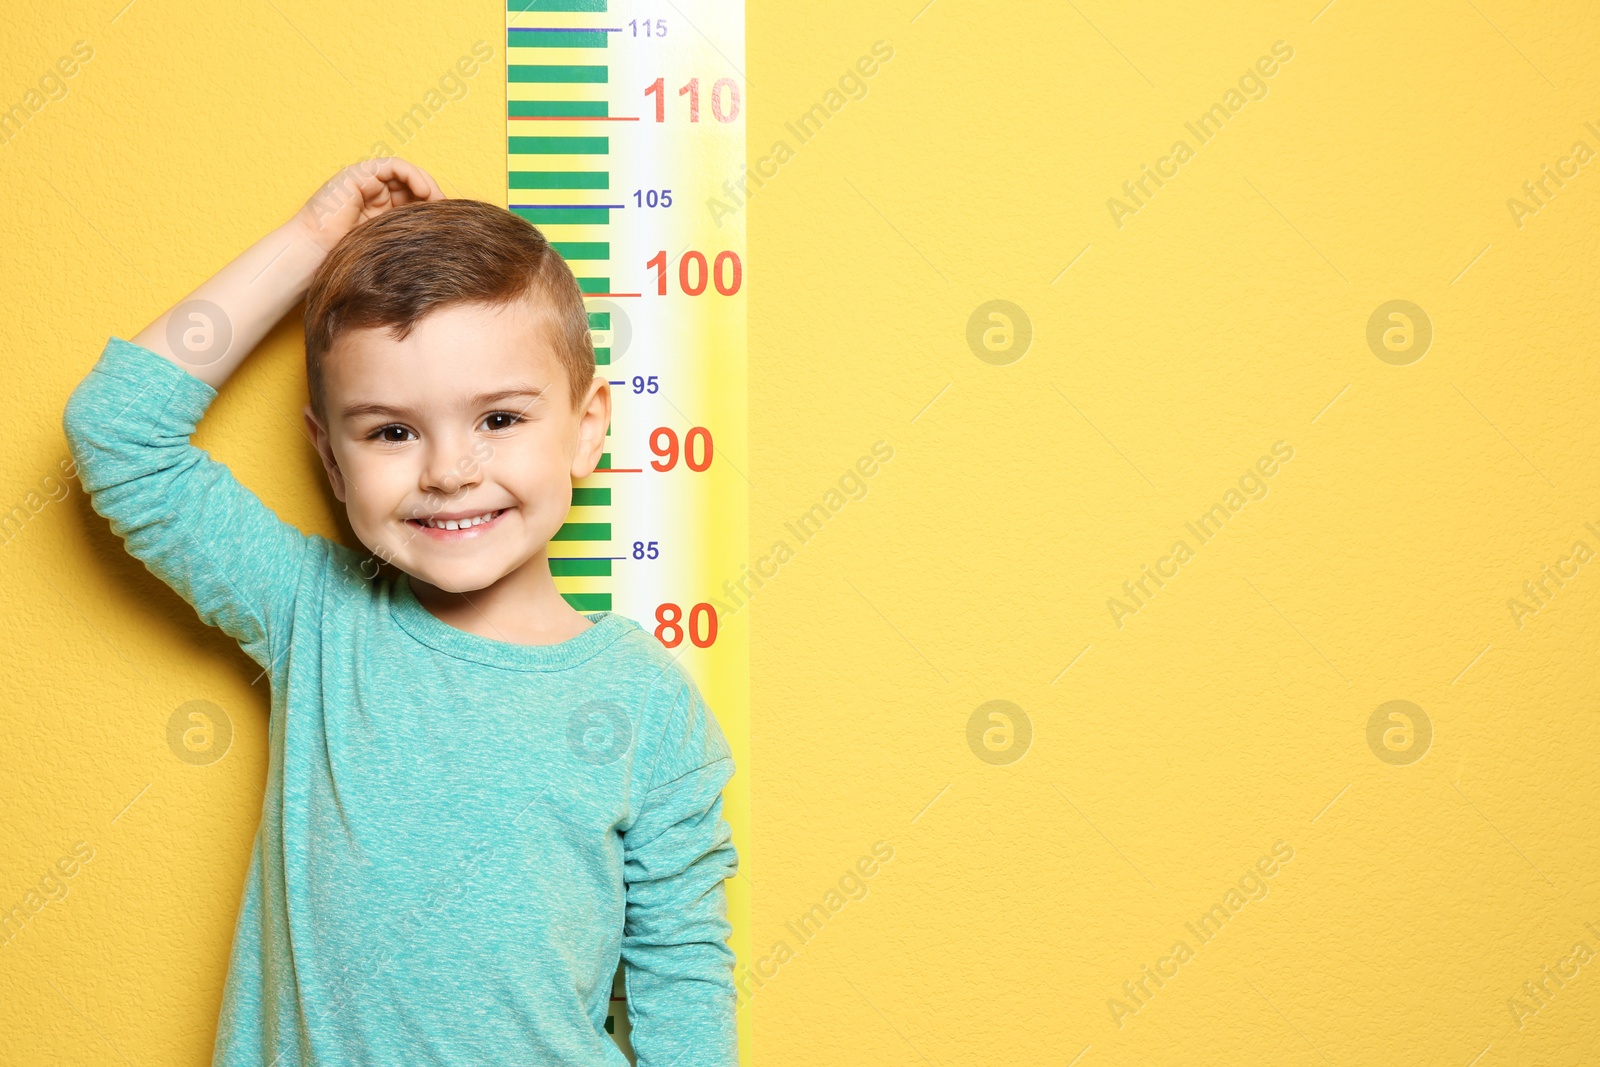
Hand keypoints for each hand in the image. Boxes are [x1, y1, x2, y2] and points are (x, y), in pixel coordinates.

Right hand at [292, 157, 445, 253]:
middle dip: (432, 195)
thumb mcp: (387, 246)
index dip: (432, 206)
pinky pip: (391, 166)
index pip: (413, 199)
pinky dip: (411, 174)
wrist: (315, 253)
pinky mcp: (358, 175)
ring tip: (437, 200)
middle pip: (412, 185)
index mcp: (381, 210)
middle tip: (447, 210)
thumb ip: (406, 236)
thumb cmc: (346, 256)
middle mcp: (374, 193)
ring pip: (404, 173)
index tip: (449, 221)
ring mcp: (365, 182)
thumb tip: (440, 242)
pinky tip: (423, 191)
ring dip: (425, 183)